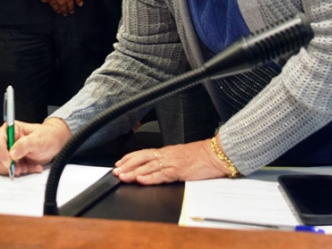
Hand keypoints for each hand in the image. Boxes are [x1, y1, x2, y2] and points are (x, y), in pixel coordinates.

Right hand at [0, 118, 71, 176]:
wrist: (54, 144)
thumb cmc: (47, 137)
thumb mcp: (38, 139)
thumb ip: (25, 144)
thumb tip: (12, 153)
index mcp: (10, 129)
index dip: (0, 152)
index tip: (9, 162)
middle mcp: (6, 140)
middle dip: (5, 164)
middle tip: (19, 168)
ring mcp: (6, 151)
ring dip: (11, 169)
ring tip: (26, 167)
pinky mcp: (10, 161)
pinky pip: (6, 170)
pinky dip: (18, 172)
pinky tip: (29, 167)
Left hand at [112, 139, 228, 184]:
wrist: (217, 154)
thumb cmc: (202, 156)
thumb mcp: (182, 156)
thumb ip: (170, 160)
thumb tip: (158, 167)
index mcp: (167, 151)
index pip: (143, 153)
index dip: (129, 158)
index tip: (119, 162)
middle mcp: (167, 155)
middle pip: (142, 159)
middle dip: (127, 165)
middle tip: (115, 172)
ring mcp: (172, 163)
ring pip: (148, 167)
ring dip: (133, 172)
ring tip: (122, 176)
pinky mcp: (179, 171)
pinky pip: (161, 174)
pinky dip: (150, 177)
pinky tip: (140, 179)